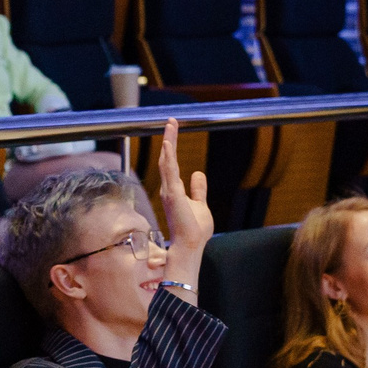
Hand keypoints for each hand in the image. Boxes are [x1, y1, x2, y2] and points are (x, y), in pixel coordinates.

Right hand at [154, 119, 210, 287]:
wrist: (191, 245)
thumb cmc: (194, 230)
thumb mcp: (200, 204)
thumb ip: (198, 189)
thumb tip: (198, 173)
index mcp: (174, 191)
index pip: (172, 164)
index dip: (172, 147)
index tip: (173, 130)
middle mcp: (169, 189)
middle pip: (167, 159)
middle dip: (169, 139)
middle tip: (171, 121)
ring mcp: (169, 191)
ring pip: (167, 161)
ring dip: (169, 142)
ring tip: (170, 125)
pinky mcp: (173, 194)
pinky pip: (169, 171)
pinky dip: (168, 156)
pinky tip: (168, 143)